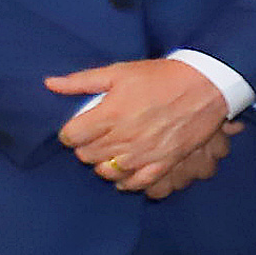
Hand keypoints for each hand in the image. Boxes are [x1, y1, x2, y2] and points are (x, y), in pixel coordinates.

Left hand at [47, 58, 233, 193]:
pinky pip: (137, 183)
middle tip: (94, 138)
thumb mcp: (119, 72)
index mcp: (110, 114)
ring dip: (103, 164)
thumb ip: (82, 81)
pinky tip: (124, 174)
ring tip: (108, 153)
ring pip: (107, 171)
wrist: (205, 86)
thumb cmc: (161, 76)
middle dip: (85, 147)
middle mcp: (124, 137)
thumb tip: (50, 84)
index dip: (70, 132)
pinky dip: (126, 182)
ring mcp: (144, 153)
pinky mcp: (163, 162)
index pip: (72, 136)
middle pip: (87, 155)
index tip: (77, 128)